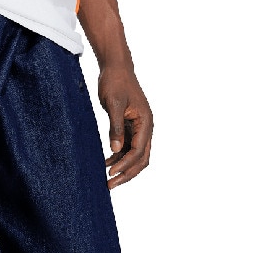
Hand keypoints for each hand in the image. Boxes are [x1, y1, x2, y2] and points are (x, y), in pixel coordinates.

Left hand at [99, 63, 152, 187]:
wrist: (116, 67)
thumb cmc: (115, 82)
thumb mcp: (114, 104)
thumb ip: (116, 127)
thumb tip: (115, 149)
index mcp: (146, 122)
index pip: (138, 151)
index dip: (125, 164)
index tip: (111, 174)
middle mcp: (146, 128)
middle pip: (141, 158)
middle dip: (127, 173)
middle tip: (110, 185)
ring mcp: (139, 128)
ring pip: (135, 155)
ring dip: (123, 167)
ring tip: (107, 179)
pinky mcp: (130, 126)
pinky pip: (127, 147)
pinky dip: (118, 157)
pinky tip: (106, 163)